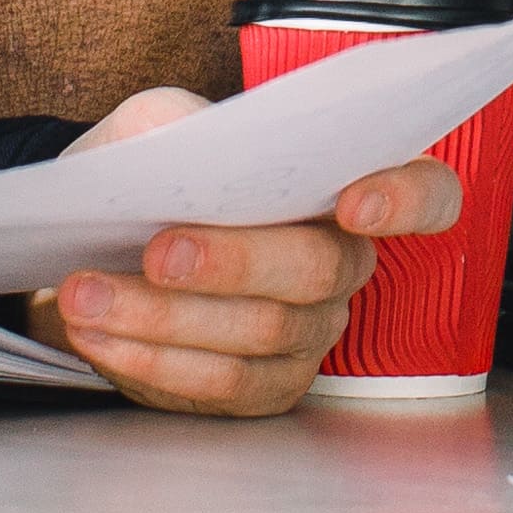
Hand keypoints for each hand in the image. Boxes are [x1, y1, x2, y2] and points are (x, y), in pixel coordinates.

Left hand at [22, 87, 470, 414]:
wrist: (90, 247)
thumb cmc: (141, 179)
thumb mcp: (150, 126)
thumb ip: (177, 123)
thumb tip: (193, 146)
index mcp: (340, 185)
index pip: (427, 193)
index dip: (407, 198)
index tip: (353, 202)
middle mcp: (341, 263)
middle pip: (320, 270)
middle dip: (235, 262)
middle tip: (158, 251)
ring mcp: (308, 333)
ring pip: (258, 334)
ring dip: (161, 316)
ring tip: (86, 293)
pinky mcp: (263, 388)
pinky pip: (219, 384)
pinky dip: (149, 358)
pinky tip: (98, 332)